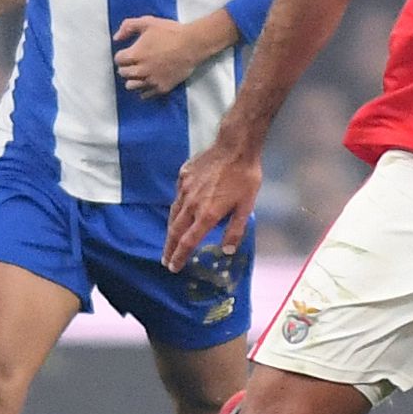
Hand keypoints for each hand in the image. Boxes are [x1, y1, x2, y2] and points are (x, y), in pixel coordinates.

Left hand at [114, 14, 219, 98]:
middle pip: (123, 73)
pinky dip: (143, 90)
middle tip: (132, 63)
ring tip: (138, 74)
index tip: (128, 53)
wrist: (193, 44)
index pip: (118, 60)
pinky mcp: (162, 87)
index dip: (122, 55)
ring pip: (132, 86)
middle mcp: (141, 69)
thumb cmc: (171, 32)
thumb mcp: (148, 22)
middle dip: (126, 67)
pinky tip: (146, 83)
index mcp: (135, 54)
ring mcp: (151, 80)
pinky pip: (146, 94)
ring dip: (132, 79)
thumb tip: (116, 38)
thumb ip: (128, 26)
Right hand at [163, 139, 260, 266]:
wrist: (235, 146)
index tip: (174, 267)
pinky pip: (178, 196)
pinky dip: (177, 207)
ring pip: (173, 214)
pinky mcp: (183, 176)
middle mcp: (192, 203)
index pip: (188, 242)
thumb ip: (236, 230)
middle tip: (166, 260)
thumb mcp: (247, 206)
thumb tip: (227, 250)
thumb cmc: (245, 177)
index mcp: (207, 214)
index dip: (180, 257)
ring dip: (170, 231)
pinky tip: (180, 210)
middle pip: (175, 231)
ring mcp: (185, 188)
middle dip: (169, 248)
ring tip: (170, 241)